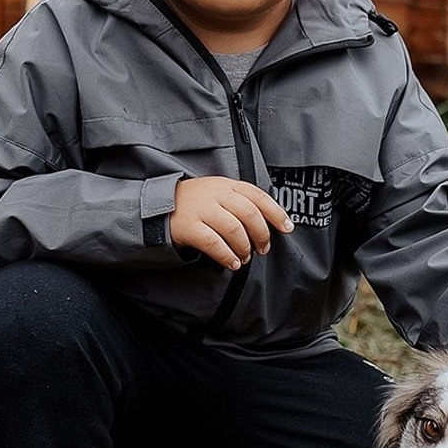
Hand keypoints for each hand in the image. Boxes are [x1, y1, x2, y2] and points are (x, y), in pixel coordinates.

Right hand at [169, 176, 291, 270]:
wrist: (160, 206)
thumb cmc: (195, 202)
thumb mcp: (218, 193)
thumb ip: (240, 202)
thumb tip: (269, 222)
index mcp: (227, 185)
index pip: (258, 196)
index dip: (276, 212)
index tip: (287, 227)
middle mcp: (216, 195)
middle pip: (249, 214)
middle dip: (261, 234)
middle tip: (262, 249)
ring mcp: (202, 210)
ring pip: (233, 229)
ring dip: (244, 248)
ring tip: (244, 258)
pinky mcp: (189, 226)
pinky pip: (214, 243)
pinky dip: (227, 255)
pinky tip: (231, 263)